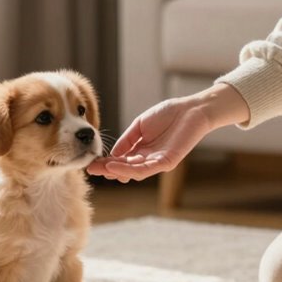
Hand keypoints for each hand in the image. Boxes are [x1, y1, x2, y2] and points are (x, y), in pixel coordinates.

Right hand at [87, 84, 248, 181]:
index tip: (91, 163)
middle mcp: (148, 159)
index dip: (106, 162)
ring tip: (102, 168)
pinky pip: (147, 169)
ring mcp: (158, 162)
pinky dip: (131, 168)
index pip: (121, 160)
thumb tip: (111, 155)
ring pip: (134, 172)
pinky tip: (118, 165)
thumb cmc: (168, 115)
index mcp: (141, 150)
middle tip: (91, 169)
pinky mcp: (168, 162)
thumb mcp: (140, 126)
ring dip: (117, 170)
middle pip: (125, 169)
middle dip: (108, 169)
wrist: (190, 110)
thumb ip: (127, 140)